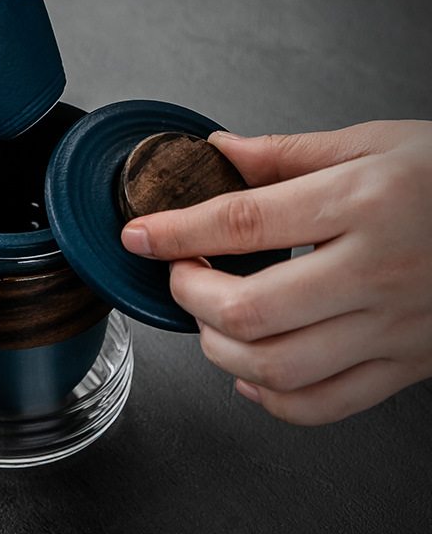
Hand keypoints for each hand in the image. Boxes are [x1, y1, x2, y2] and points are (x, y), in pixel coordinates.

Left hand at [121, 121, 431, 424]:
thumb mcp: (373, 141)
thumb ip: (286, 152)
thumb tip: (219, 152)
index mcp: (362, 202)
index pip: (243, 222)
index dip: (176, 230)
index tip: (139, 233)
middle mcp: (375, 271)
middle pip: (250, 308)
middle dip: (189, 293)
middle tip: (178, 271)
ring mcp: (392, 328)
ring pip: (279, 365)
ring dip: (217, 347)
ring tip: (207, 314)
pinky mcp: (406, 365)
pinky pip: (327, 403)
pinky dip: (273, 398)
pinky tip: (251, 372)